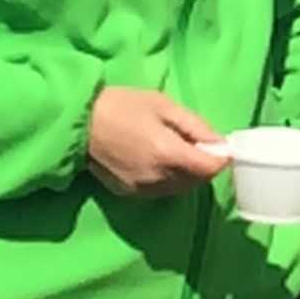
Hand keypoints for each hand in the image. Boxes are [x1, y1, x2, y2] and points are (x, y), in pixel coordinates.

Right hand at [87, 87, 228, 196]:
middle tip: (194, 141)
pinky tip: (156, 158)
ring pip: (180, 188)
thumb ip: (194, 125)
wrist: (79, 121)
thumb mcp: (162, 104)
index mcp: (167, 154)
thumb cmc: (121, 105)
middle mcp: (158, 179)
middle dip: (203, 164)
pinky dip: (168, 178)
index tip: (220, 145)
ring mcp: (143, 190)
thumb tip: (220, 143)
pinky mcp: (130, 194)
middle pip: (197, 181)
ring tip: (174, 148)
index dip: (220, 157)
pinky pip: (161, 190)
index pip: (210, 169)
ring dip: (187, 173)